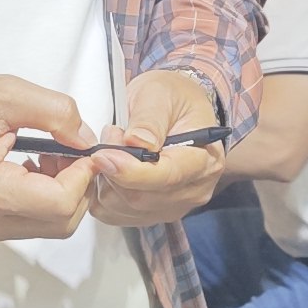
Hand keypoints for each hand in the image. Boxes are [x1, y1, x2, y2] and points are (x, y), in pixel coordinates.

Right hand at [0, 73, 97, 244]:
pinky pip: (27, 223)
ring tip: (48, 154)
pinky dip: (41, 200)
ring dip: (60, 193)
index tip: (85, 147)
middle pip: (60, 223)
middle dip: (76, 186)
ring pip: (47, 226)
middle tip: (69, 150)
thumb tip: (86, 138)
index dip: (83, 175)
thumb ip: (55, 112)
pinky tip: (31, 167)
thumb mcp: (2, 93)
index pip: (61, 203)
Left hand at [87, 70, 224, 228]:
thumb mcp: (161, 93)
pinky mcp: (153, 213)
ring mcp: (173, 205)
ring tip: (114, 148)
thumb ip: (149, 118)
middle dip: (113, 170)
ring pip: (124, 208)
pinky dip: (103, 194)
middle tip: (110, 136)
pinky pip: (116, 214)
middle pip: (142, 197)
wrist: (177, 110)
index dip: (131, 171)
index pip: (167, 177)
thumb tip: (136, 142)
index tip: (104, 156)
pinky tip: (110, 169)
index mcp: (204, 159)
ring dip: (107, 180)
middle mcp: (194, 189)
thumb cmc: (174, 99)